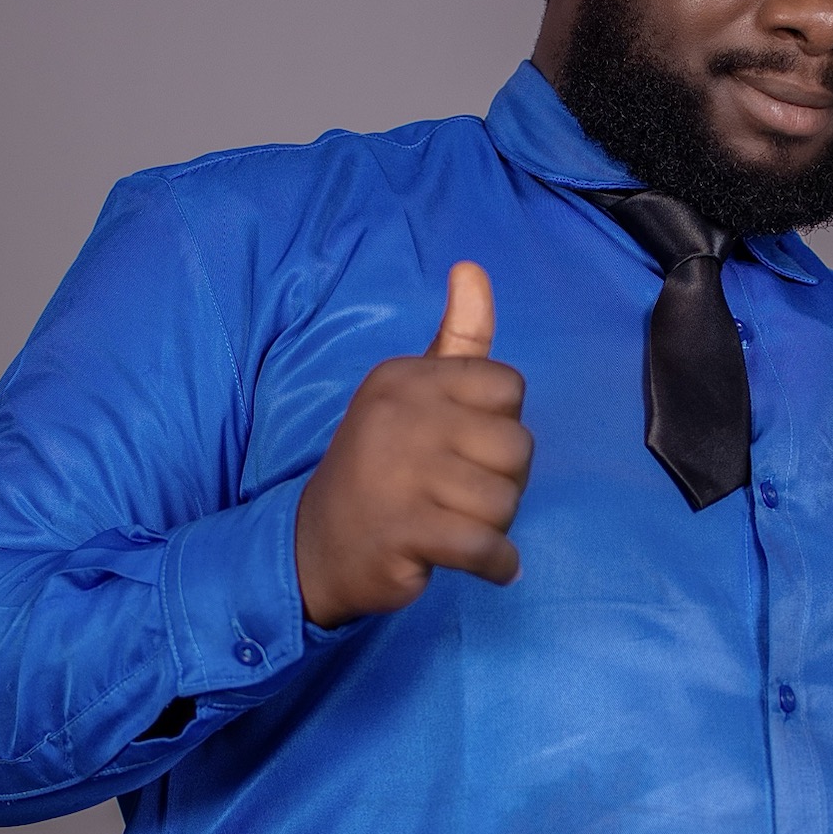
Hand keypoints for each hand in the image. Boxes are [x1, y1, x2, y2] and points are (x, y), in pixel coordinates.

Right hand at [294, 263, 532, 627]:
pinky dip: (498, 564)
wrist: (315, 548)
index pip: (508, 388)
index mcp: (406, 377)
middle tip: (461, 497)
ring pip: (505, 499)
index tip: (463, 449)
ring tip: (456, 526)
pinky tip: (486, 565)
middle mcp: (400, 415)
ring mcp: (398, 473)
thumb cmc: (381, 468)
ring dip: (495, 526)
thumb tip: (473, 268)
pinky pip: (486, 546)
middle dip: (504, 482)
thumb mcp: (414, 395)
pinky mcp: (403, 530)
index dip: (499, 426)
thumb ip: (456, 338)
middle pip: (517, 446)